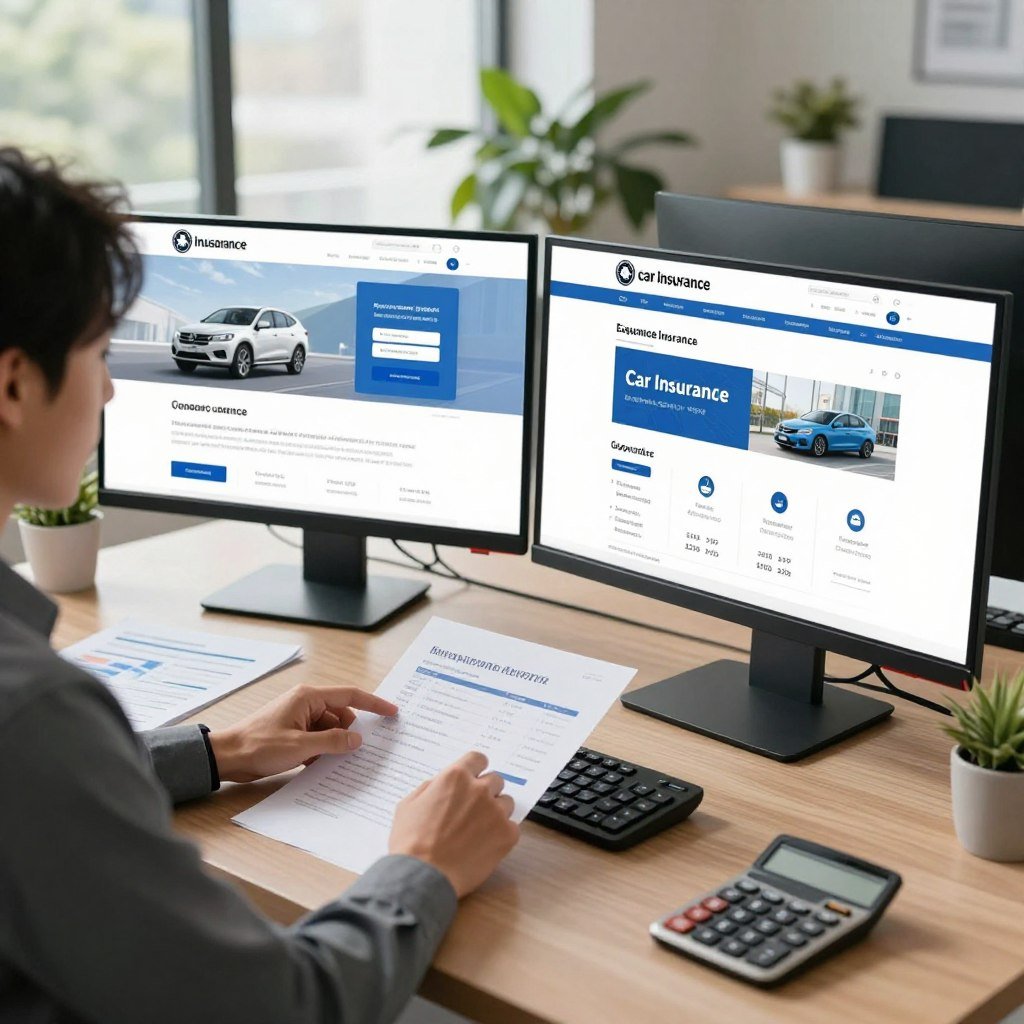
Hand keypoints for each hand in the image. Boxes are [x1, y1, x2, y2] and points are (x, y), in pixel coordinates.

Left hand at [209, 684, 396, 783]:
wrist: (227, 756)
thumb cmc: (259, 745)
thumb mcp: (301, 746)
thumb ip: (333, 741)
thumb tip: (357, 739)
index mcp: (309, 698)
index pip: (350, 696)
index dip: (373, 704)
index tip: (392, 712)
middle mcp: (306, 704)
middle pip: (341, 714)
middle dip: (350, 732)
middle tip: (359, 750)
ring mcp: (299, 718)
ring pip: (330, 729)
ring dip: (334, 744)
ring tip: (335, 761)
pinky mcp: (292, 733)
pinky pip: (317, 739)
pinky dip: (322, 750)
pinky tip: (322, 765)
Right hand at [388, 751, 518, 897]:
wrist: (423, 876)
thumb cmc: (410, 842)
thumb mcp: (409, 804)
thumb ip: (431, 787)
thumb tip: (442, 785)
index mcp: (456, 777)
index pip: (478, 759)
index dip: (475, 770)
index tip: (474, 780)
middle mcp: (479, 789)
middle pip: (495, 780)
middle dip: (485, 792)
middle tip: (473, 811)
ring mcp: (496, 812)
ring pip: (506, 803)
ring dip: (495, 812)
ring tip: (479, 831)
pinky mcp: (507, 835)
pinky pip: (512, 827)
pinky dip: (501, 834)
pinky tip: (485, 846)